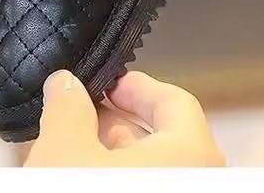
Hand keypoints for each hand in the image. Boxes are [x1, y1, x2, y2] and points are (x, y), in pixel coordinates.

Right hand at [25, 70, 224, 166]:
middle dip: (115, 123)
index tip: (106, 82)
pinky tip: (80, 174)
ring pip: (154, 170)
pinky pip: (147, 186)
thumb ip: (67, 106)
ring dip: (114, 156)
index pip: (175, 101)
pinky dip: (119, 178)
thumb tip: (65, 84)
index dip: (135, 86)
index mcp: (190, 154)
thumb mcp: (63, 148)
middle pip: (164, 139)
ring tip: (71, 150)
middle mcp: (199, 179)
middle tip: (79, 114)